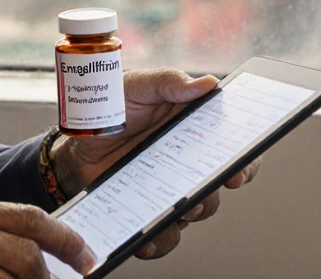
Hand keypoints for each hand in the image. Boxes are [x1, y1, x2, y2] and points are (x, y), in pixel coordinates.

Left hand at [50, 68, 262, 259]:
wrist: (74, 140)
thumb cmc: (109, 107)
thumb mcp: (135, 86)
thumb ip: (168, 82)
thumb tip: (206, 83)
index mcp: (193, 126)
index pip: (232, 145)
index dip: (245, 160)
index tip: (238, 169)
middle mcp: (188, 160)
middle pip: (220, 182)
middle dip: (218, 188)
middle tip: (207, 187)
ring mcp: (170, 187)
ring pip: (197, 210)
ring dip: (193, 212)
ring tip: (179, 208)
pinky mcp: (149, 210)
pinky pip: (163, 233)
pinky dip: (158, 239)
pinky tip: (146, 235)